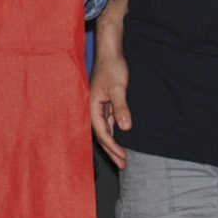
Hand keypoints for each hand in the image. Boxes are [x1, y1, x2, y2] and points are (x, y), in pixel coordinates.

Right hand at [88, 50, 132, 169]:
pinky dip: (115, 132)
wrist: (111, 52)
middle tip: (122, 165)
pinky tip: (121, 139)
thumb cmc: (112, 67)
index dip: (112, 146)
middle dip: (111, 150)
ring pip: (106, 129)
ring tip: (122, 158)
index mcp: (92, 106)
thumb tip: (125, 128)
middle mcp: (94, 108)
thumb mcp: (118, 88)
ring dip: (113, 143)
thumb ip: (121, 107)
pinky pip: (109, 122)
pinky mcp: (106, 102)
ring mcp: (100, 106)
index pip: (102, 132)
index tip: (122, 156)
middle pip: (102, 134)